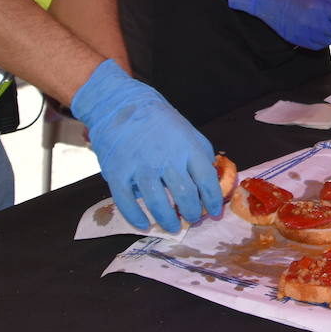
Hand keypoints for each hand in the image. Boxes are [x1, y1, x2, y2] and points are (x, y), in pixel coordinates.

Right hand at [71, 59, 221, 232]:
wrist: (122, 104)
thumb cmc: (160, 121)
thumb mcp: (188, 131)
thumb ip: (201, 155)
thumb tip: (211, 182)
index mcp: (188, 147)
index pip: (206, 180)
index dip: (212, 201)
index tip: (213, 212)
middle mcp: (166, 158)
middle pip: (185, 194)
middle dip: (191, 213)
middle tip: (191, 219)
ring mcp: (140, 166)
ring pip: (157, 202)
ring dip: (167, 220)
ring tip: (172, 227)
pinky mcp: (117, 172)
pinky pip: (126, 202)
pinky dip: (135, 217)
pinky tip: (143, 224)